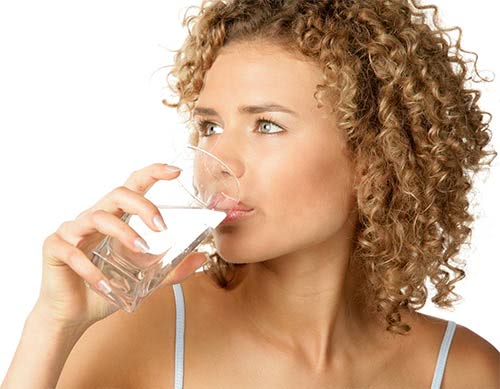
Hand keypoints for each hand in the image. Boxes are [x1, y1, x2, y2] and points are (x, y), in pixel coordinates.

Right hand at [32, 163, 208, 330]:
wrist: (74, 315)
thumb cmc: (107, 287)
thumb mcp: (145, 279)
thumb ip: (171, 268)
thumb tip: (201, 258)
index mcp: (115, 217)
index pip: (133, 186)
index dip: (153, 173)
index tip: (175, 171)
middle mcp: (94, 217)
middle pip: (118, 194)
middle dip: (143, 205)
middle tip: (161, 227)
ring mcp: (73, 230)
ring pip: (98, 217)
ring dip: (123, 233)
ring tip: (141, 251)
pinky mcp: (54, 248)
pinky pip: (73, 251)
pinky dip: (92, 269)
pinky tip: (106, 285)